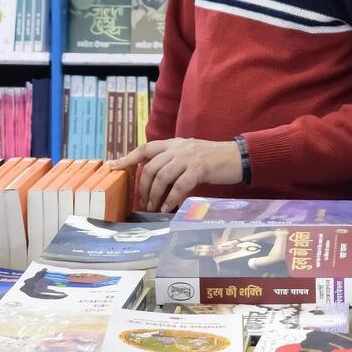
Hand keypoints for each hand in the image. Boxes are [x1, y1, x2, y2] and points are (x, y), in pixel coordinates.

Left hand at [109, 138, 243, 213]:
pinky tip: (168, 208)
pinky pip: (179, 186)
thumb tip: (155, 178)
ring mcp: (188, 158)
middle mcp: (178, 148)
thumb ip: (173, 160)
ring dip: (154, 195)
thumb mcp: (189, 154)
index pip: (145, 148)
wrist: (238, 157)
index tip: (113, 166)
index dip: (128, 158)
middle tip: (143, 202)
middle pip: (150, 167)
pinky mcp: (199, 169)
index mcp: (174, 143)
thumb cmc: (213, 159)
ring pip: (161, 177)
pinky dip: (171, 199)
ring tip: (153, 207)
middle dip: (143, 187)